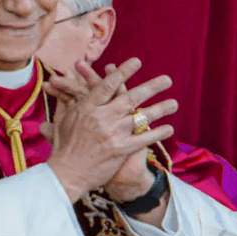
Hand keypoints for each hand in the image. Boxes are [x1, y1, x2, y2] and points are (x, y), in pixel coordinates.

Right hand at [44, 58, 176, 202]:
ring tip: (174, 103)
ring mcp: (112, 133)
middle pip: (131, 97)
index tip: (136, 62)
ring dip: (160, 109)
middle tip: (167, 79)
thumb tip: (64, 82)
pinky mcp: (120, 149)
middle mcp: (102, 117)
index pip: (108, 85)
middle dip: (151, 87)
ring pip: (141, 117)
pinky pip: (143, 139)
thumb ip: (66, 100)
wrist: (67, 173)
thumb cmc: (63, 146)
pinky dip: (157, 133)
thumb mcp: (62, 120)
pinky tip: (169, 129)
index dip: (123, 72)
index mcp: (87, 107)